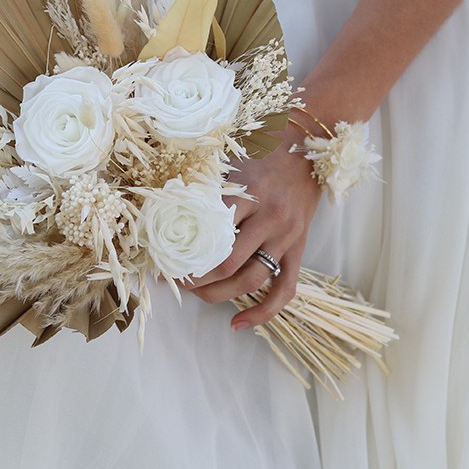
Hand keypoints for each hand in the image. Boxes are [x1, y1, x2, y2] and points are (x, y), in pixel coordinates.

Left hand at [183, 119, 321, 329]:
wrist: (307, 145)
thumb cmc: (260, 152)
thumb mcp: (229, 162)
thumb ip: (203, 187)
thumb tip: (163, 211)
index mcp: (247, 194)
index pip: (207, 234)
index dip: (181, 254)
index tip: (161, 263)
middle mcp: (269, 218)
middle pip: (227, 264)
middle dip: (196, 279)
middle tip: (176, 280)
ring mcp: (286, 236)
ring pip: (251, 279)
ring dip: (219, 294)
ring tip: (198, 295)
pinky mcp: (299, 248)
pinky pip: (285, 289)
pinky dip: (263, 311)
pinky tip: (239, 323)